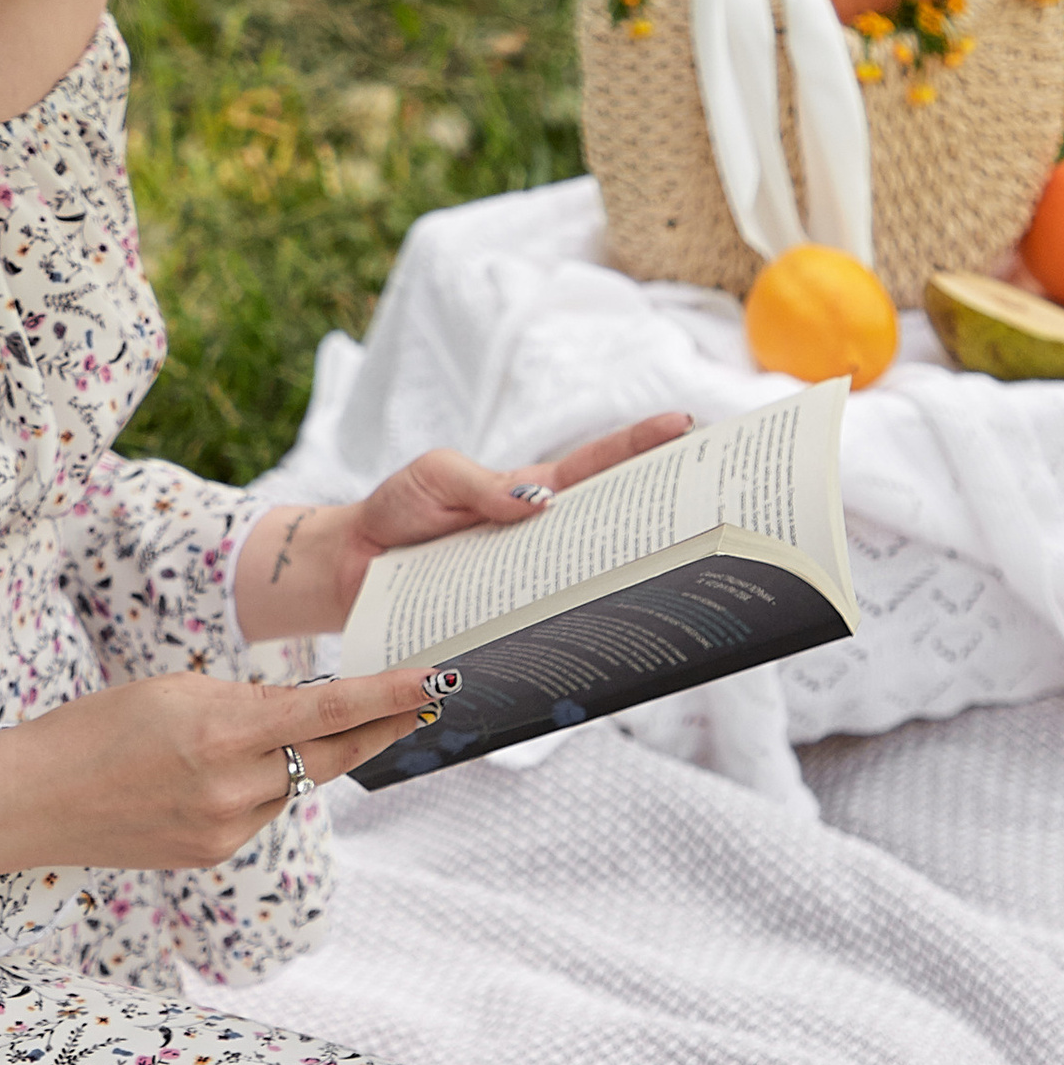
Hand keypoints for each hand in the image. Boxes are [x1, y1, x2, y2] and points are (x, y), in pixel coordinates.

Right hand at [0, 666, 438, 892]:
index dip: (390, 696)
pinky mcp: (216, 856)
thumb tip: (308, 714)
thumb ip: (248, 702)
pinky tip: (212, 775)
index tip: (438, 680)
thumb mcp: (175, 691)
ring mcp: (227, 831)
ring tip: (239, 734)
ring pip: (295, 782)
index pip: (329, 710)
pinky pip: (263, 810)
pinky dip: (259, 784)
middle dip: (379, 725)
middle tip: (419, 698)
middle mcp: (233, 789)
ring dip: (298, 754)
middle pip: (331, 753)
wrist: (35, 801)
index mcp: (221, 731)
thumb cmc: (98, 727)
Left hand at [234, 411, 695, 639]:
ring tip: (673, 579)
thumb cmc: (398, 510)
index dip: (641, 446)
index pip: (596, 466)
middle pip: (611, 525)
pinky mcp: (502, 619)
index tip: (687, 425)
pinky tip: (596, 639)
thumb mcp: (435, 478)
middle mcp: (539, 538)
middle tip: (712, 510)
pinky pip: (545, 624)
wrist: (351, 567)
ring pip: (587, 580)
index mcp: (531, 493)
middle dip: (661, 515)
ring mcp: (525, 580)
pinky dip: (570, 630)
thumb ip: (480, 485)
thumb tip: (537, 503)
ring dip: (625, 581)